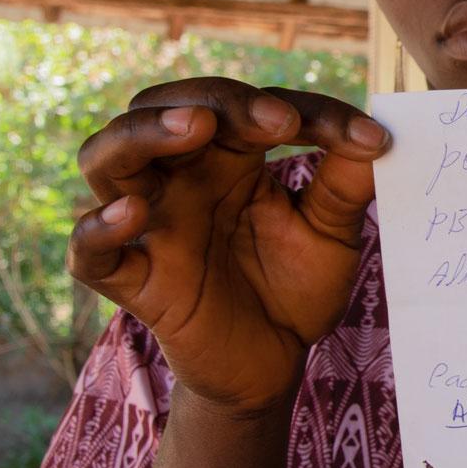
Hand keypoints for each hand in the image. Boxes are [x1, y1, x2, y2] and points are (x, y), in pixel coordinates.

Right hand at [67, 78, 389, 413]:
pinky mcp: (132, 282)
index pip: (250, 109)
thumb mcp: (330, 234)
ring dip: (142, 135)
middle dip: (212, 101)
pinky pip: (89, 252)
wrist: (273, 366)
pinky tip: (135, 215)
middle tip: (273, 118)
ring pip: (106, 159)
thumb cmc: (294, 288)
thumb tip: (377, 134)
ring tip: (192, 128)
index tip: (363, 139)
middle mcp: (180, 179)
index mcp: (228, 156)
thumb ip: (346, 185)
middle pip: (162, 111)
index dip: (307, 113)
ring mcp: (151, 226)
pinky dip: (99, 228)